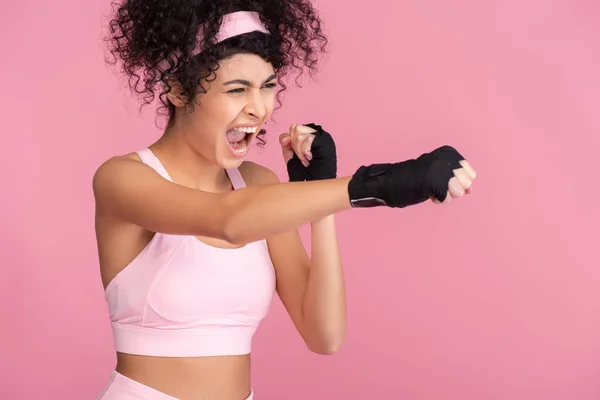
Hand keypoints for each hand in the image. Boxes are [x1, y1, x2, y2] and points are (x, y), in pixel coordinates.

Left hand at [279, 123, 336, 181]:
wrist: (313, 182)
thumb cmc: (304, 171)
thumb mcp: (290, 155)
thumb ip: (285, 143)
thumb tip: (285, 138)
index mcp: (309, 134)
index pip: (294, 127)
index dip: (291, 141)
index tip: (297, 154)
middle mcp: (316, 133)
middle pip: (296, 128)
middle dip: (295, 146)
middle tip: (302, 157)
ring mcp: (321, 136)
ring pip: (299, 135)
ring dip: (299, 152)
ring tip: (306, 160)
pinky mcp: (324, 141)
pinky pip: (307, 140)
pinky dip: (305, 152)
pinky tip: (309, 159)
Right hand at [347, 145, 476, 207]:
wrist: (392, 181)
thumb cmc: (416, 179)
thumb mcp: (440, 173)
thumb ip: (457, 178)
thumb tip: (471, 190)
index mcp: (448, 152)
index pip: (470, 173)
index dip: (458, 182)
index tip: (441, 178)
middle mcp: (446, 158)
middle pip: (467, 183)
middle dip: (454, 189)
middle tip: (436, 184)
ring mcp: (441, 169)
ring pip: (459, 191)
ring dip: (446, 195)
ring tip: (432, 188)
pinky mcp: (434, 182)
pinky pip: (446, 198)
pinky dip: (438, 200)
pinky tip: (428, 193)